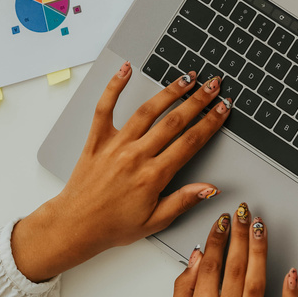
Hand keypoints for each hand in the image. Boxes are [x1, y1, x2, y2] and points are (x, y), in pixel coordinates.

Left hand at [11, 65, 232, 281]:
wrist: (74, 227)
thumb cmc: (113, 226)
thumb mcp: (155, 222)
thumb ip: (184, 201)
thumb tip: (210, 188)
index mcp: (153, 176)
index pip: (190, 142)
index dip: (211, 122)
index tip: (223, 108)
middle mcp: (136, 156)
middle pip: (174, 121)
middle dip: (198, 100)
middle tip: (214, 85)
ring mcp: (115, 145)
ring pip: (147, 111)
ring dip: (169, 91)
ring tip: (187, 77)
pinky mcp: (97, 139)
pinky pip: (105, 108)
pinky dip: (114, 87)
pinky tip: (126, 69)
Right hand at [171, 209, 297, 296]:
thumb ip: (182, 291)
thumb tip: (196, 259)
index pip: (210, 266)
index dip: (216, 239)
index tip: (221, 221)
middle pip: (234, 268)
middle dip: (238, 235)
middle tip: (242, 213)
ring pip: (258, 281)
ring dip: (259, 251)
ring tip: (259, 227)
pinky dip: (291, 293)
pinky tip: (293, 271)